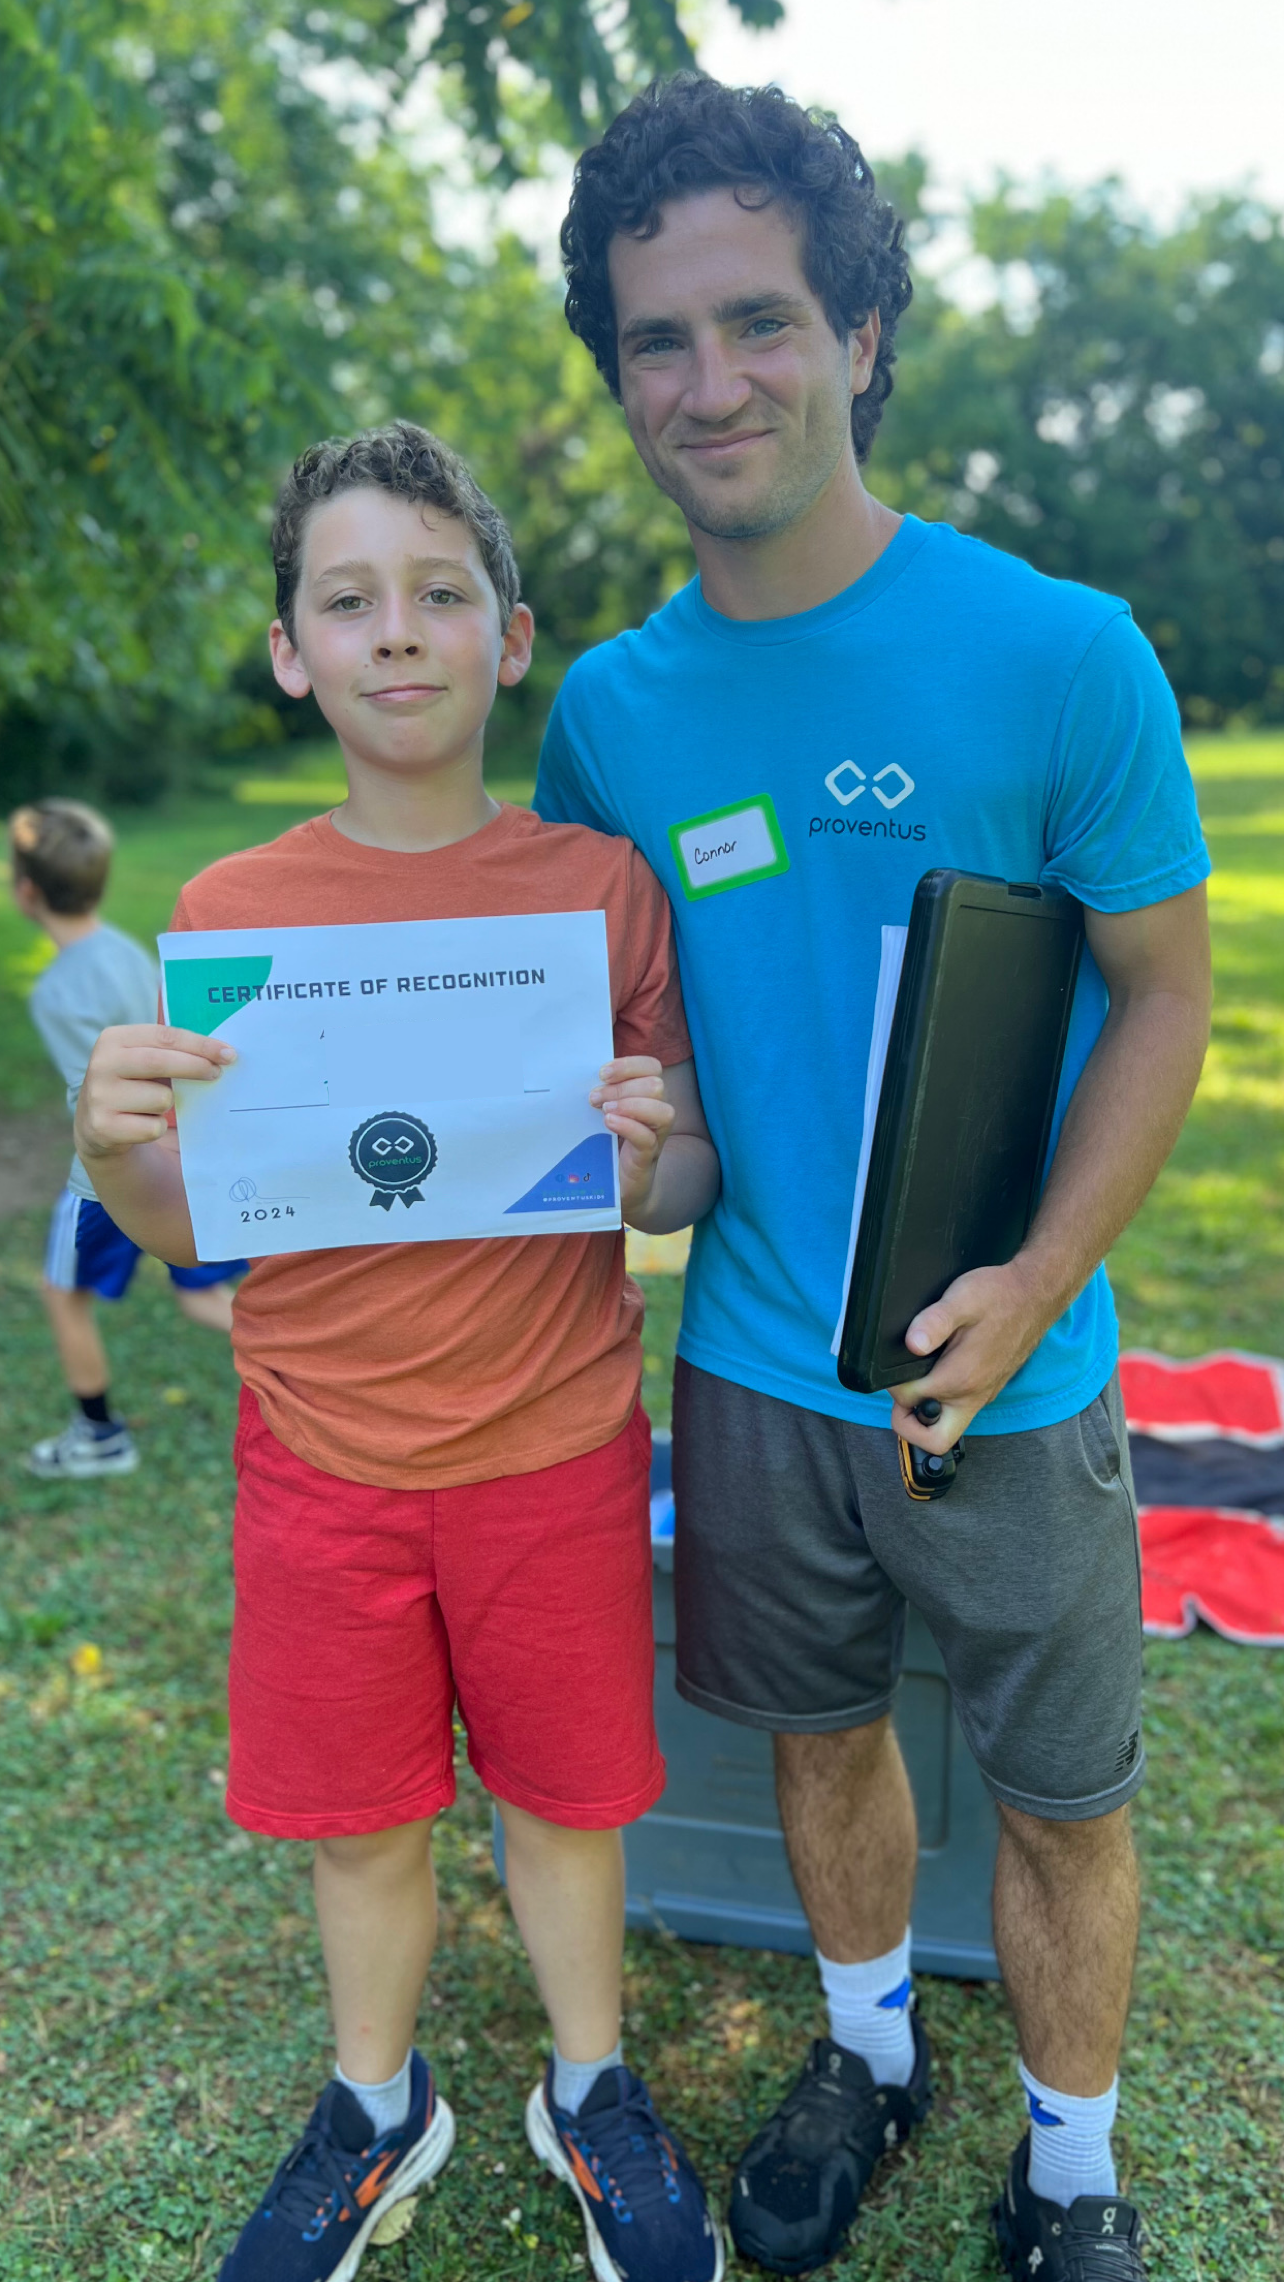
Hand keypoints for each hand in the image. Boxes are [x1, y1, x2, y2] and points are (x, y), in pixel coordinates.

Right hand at [75, 1024, 234, 1159]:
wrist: (98, 1124)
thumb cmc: (135, 1083)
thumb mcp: (143, 1059)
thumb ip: (171, 1050)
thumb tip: (220, 1051)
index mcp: (113, 1040)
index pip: (163, 1036)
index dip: (199, 1044)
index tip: (228, 1053)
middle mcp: (100, 1065)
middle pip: (159, 1062)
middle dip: (195, 1067)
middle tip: (218, 1073)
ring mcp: (99, 1097)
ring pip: (160, 1099)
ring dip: (170, 1104)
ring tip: (156, 1104)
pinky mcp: (103, 1128)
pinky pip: (152, 1128)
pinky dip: (156, 1127)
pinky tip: (143, 1123)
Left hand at [589, 1056, 674, 1217]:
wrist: (616, 1190)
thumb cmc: (607, 1147)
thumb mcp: (603, 1114)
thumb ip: (600, 1095)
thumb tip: (579, 1078)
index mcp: (646, 1098)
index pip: (652, 1067)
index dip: (629, 1065)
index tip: (602, 1073)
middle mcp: (656, 1114)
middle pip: (656, 1085)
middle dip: (622, 1087)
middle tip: (595, 1099)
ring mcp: (655, 1137)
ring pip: (662, 1110)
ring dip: (629, 1104)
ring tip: (604, 1112)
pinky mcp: (646, 1158)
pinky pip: (647, 1138)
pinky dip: (628, 1125)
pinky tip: (609, 1123)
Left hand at [888, 1257, 1056, 1451]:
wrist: (1035, 1295)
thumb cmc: (999, 1296)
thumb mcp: (962, 1299)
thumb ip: (934, 1322)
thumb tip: (912, 1344)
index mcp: (961, 1378)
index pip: (911, 1402)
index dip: (894, 1387)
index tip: (892, 1367)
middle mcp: (974, 1395)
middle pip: (936, 1440)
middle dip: (909, 1426)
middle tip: (900, 1397)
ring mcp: (983, 1395)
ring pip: (949, 1427)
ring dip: (925, 1416)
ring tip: (915, 1383)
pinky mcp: (988, 1389)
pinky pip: (961, 1411)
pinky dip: (943, 1404)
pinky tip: (936, 1373)